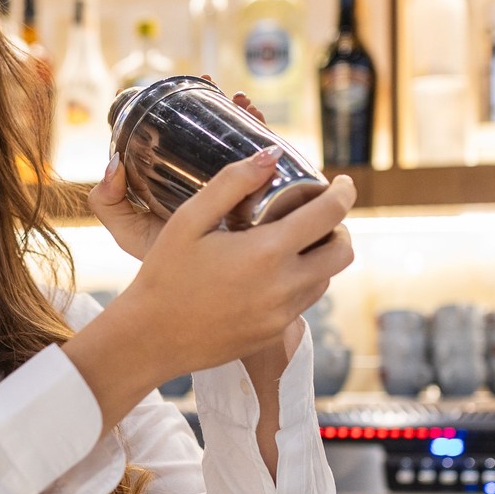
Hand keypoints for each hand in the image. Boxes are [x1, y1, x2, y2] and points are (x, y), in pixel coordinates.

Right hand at [64, 155, 355, 427]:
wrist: (151, 338)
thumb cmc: (164, 275)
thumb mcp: (189, 220)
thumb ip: (232, 182)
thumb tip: (271, 155)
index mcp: (267, 251)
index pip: (330, 214)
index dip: (343, 193)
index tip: (341, 183)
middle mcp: (284, 286)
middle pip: (343, 252)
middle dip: (339, 228)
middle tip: (319, 216)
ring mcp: (282, 314)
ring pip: (327, 279)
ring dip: (320, 257)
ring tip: (292, 243)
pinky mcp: (274, 333)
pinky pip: (304, 302)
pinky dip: (300, 282)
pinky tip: (271, 274)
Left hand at [87, 88, 272, 259]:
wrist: (198, 302)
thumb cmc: (161, 265)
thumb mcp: (129, 231)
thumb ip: (108, 203)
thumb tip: (114, 163)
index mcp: (187, 179)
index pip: (195, 136)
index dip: (196, 108)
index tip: (198, 86)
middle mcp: (218, 182)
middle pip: (226, 135)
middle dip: (227, 108)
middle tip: (222, 90)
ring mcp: (245, 192)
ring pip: (252, 148)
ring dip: (252, 121)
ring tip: (245, 105)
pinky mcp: (269, 208)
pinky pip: (279, 174)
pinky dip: (278, 152)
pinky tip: (272, 140)